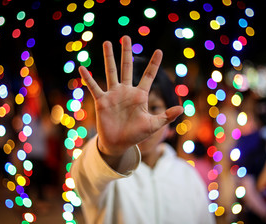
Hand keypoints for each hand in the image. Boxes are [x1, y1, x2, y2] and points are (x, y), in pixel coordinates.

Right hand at [78, 36, 182, 158]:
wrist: (119, 144)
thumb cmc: (136, 134)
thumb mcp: (153, 125)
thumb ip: (166, 116)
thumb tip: (182, 108)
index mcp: (140, 95)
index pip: (148, 76)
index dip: (154, 64)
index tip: (159, 51)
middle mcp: (126, 91)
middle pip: (127, 67)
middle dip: (127, 52)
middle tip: (126, 37)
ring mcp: (114, 94)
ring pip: (111, 72)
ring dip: (109, 58)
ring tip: (107, 43)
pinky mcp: (102, 101)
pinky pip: (94, 87)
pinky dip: (88, 78)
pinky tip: (82, 68)